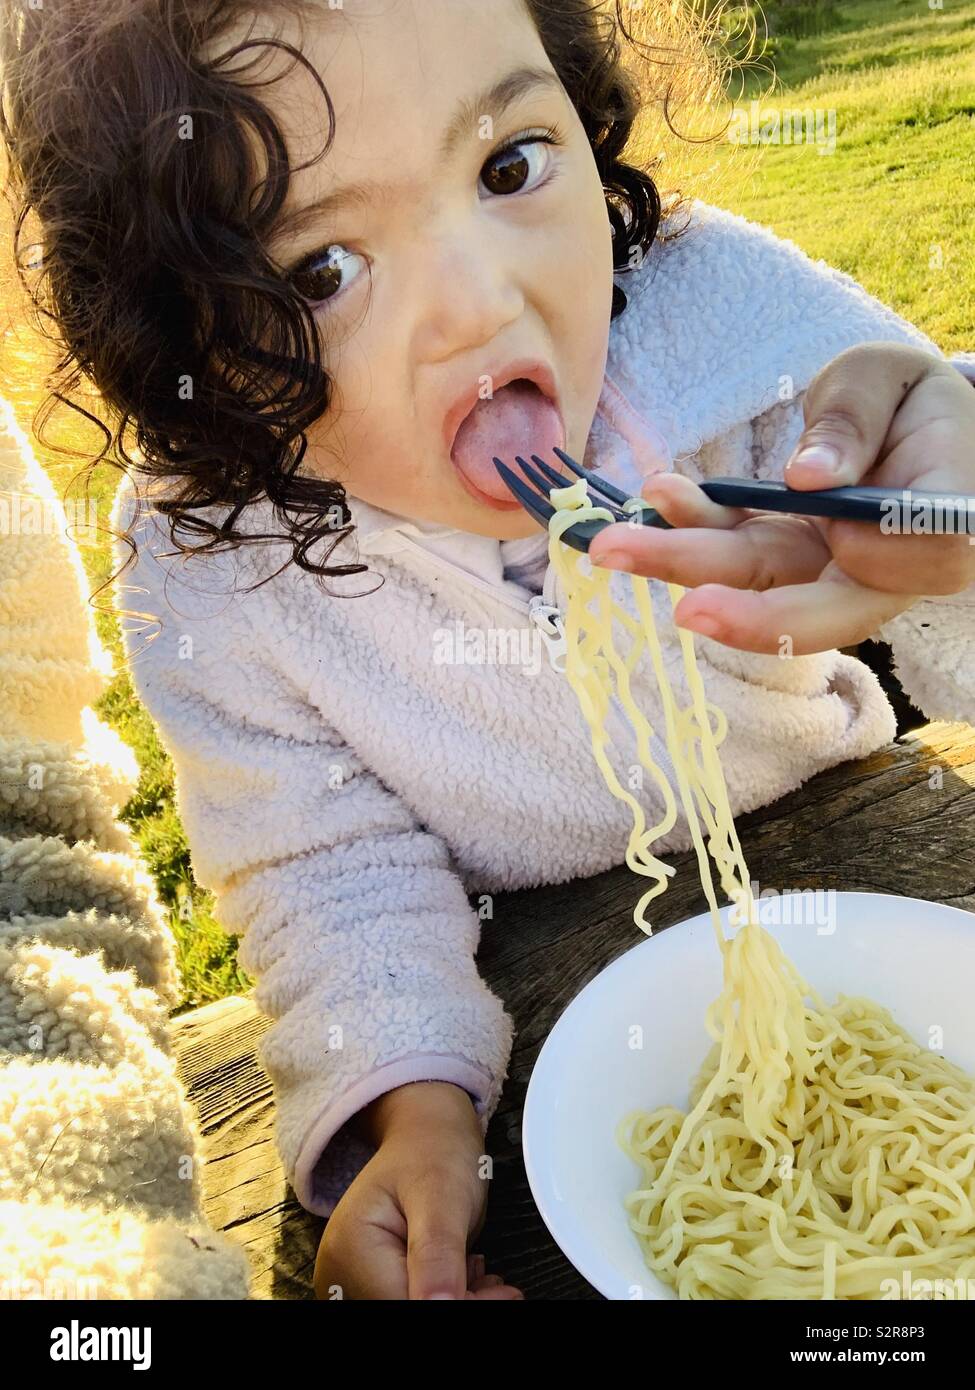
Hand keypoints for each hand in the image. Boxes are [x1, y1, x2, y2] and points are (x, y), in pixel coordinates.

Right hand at [313, 1081, 523, 1299]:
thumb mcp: (442, 1194)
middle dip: (458, 1301)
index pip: (407, 1305)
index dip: (460, 1304)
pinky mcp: (367, 1284)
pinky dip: (442, 1297)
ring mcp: (350, 1280)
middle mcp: (339, 1272)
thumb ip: (438, 1253)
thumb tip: (439, 1307)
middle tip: (497, 1285)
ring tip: (481, 1277)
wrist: (424, 1133)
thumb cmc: (432, 1151)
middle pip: (407, 1309)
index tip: (501, 1293)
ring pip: (411, 1309)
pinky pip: (406, 1300)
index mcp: (351, 1249)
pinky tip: (463, 1279)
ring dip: (452, 1300)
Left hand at [587, 343, 974, 654]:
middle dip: (747, 615)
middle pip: (819, 609)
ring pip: (756, 585)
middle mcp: (880, 570)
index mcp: (942, 524)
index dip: (878, 552)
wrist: (908, 429)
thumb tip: (812, 476)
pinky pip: (730, 552)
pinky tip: (656, 495)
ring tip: (614, 545)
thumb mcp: (894, 379)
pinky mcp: (781, 558)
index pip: (922, 562)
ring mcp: (822, 571)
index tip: (831, 509)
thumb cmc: (914, 402)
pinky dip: (689, 527)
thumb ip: (857, 419)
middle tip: (686, 610)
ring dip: (683, 566)